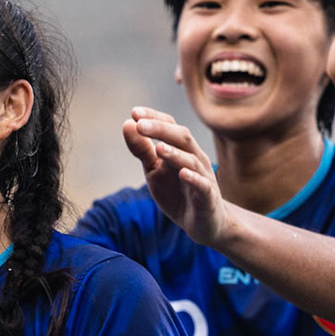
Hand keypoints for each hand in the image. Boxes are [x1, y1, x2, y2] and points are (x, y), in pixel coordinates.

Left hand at [122, 108, 234, 246]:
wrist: (204, 223)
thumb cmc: (177, 192)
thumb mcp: (154, 170)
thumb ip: (142, 150)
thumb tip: (126, 124)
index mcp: (181, 149)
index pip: (170, 126)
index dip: (154, 118)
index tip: (134, 112)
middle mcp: (195, 158)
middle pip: (181, 137)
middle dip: (161, 130)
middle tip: (140, 124)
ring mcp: (203, 177)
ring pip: (191, 160)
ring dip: (174, 153)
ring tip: (159, 148)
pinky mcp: (208, 197)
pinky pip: (202, 185)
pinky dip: (193, 178)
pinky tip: (182, 173)